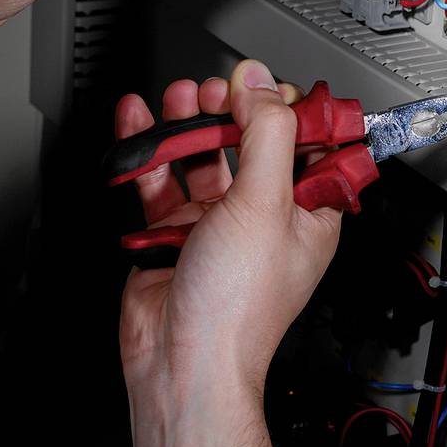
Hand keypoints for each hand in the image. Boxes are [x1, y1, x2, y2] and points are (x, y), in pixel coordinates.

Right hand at [114, 60, 342, 397]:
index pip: (308, 145)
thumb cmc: (237, 309)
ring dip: (188, 125)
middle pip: (248, 144)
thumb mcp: (264, 203)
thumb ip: (267, 134)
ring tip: (176, 99)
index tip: (264, 83)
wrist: (181, 362)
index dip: (287, 110)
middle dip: (228, 110)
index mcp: (306, 213)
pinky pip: (160, 182)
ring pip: (201, 158)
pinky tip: (138, 124)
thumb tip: (263, 84)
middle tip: (214, 90)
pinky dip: (147, 152)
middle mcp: (263, 218)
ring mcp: (215, 226)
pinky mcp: (172, 235)